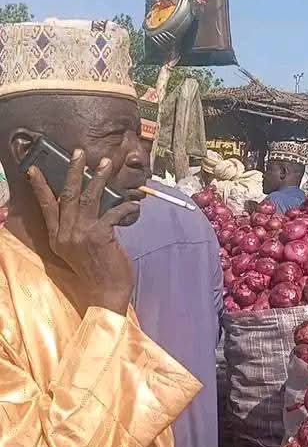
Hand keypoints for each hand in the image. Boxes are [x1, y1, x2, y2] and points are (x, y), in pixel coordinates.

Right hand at [29, 150, 138, 315]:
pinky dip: (124, 206)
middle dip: (74, 171)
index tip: (34, 169)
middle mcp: (65, 234)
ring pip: (88, 198)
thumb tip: (87, 205)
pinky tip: (134, 204)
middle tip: (79, 152)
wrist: (105, 293)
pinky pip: (112, 213)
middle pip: (67, 195)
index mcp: (57, 237)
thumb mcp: (77, 251)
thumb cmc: (96, 271)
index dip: (40, 187)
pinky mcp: (99, 237)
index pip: (46, 206)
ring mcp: (81, 235)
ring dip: (98, 178)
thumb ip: (76, 230)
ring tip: (105, 164)